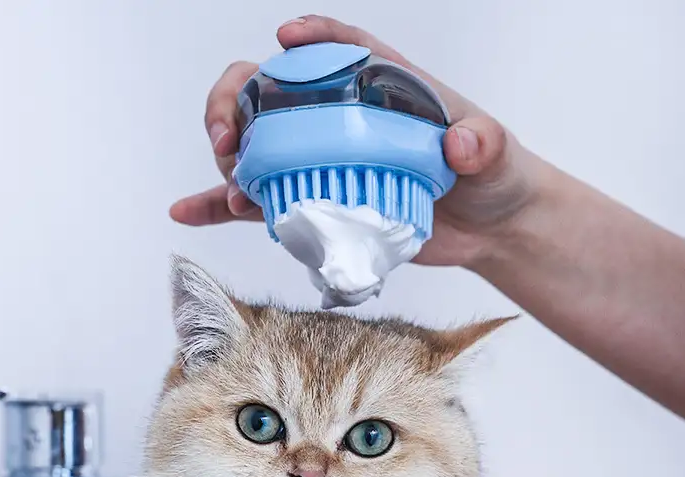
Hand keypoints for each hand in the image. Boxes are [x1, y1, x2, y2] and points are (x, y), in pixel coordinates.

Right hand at [170, 15, 543, 269]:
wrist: (487, 230)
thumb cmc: (495, 179)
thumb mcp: (496, 155)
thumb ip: (484, 145)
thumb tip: (461, 143)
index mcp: (380, 88)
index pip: (338, 46)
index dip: (308, 38)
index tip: (281, 42)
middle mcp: (341, 119)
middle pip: (272, 94)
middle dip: (237, 107)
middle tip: (229, 142)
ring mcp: (323, 161)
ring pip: (256, 148)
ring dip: (228, 161)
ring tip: (229, 184)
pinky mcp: (315, 202)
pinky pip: (260, 201)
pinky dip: (220, 206)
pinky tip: (188, 212)